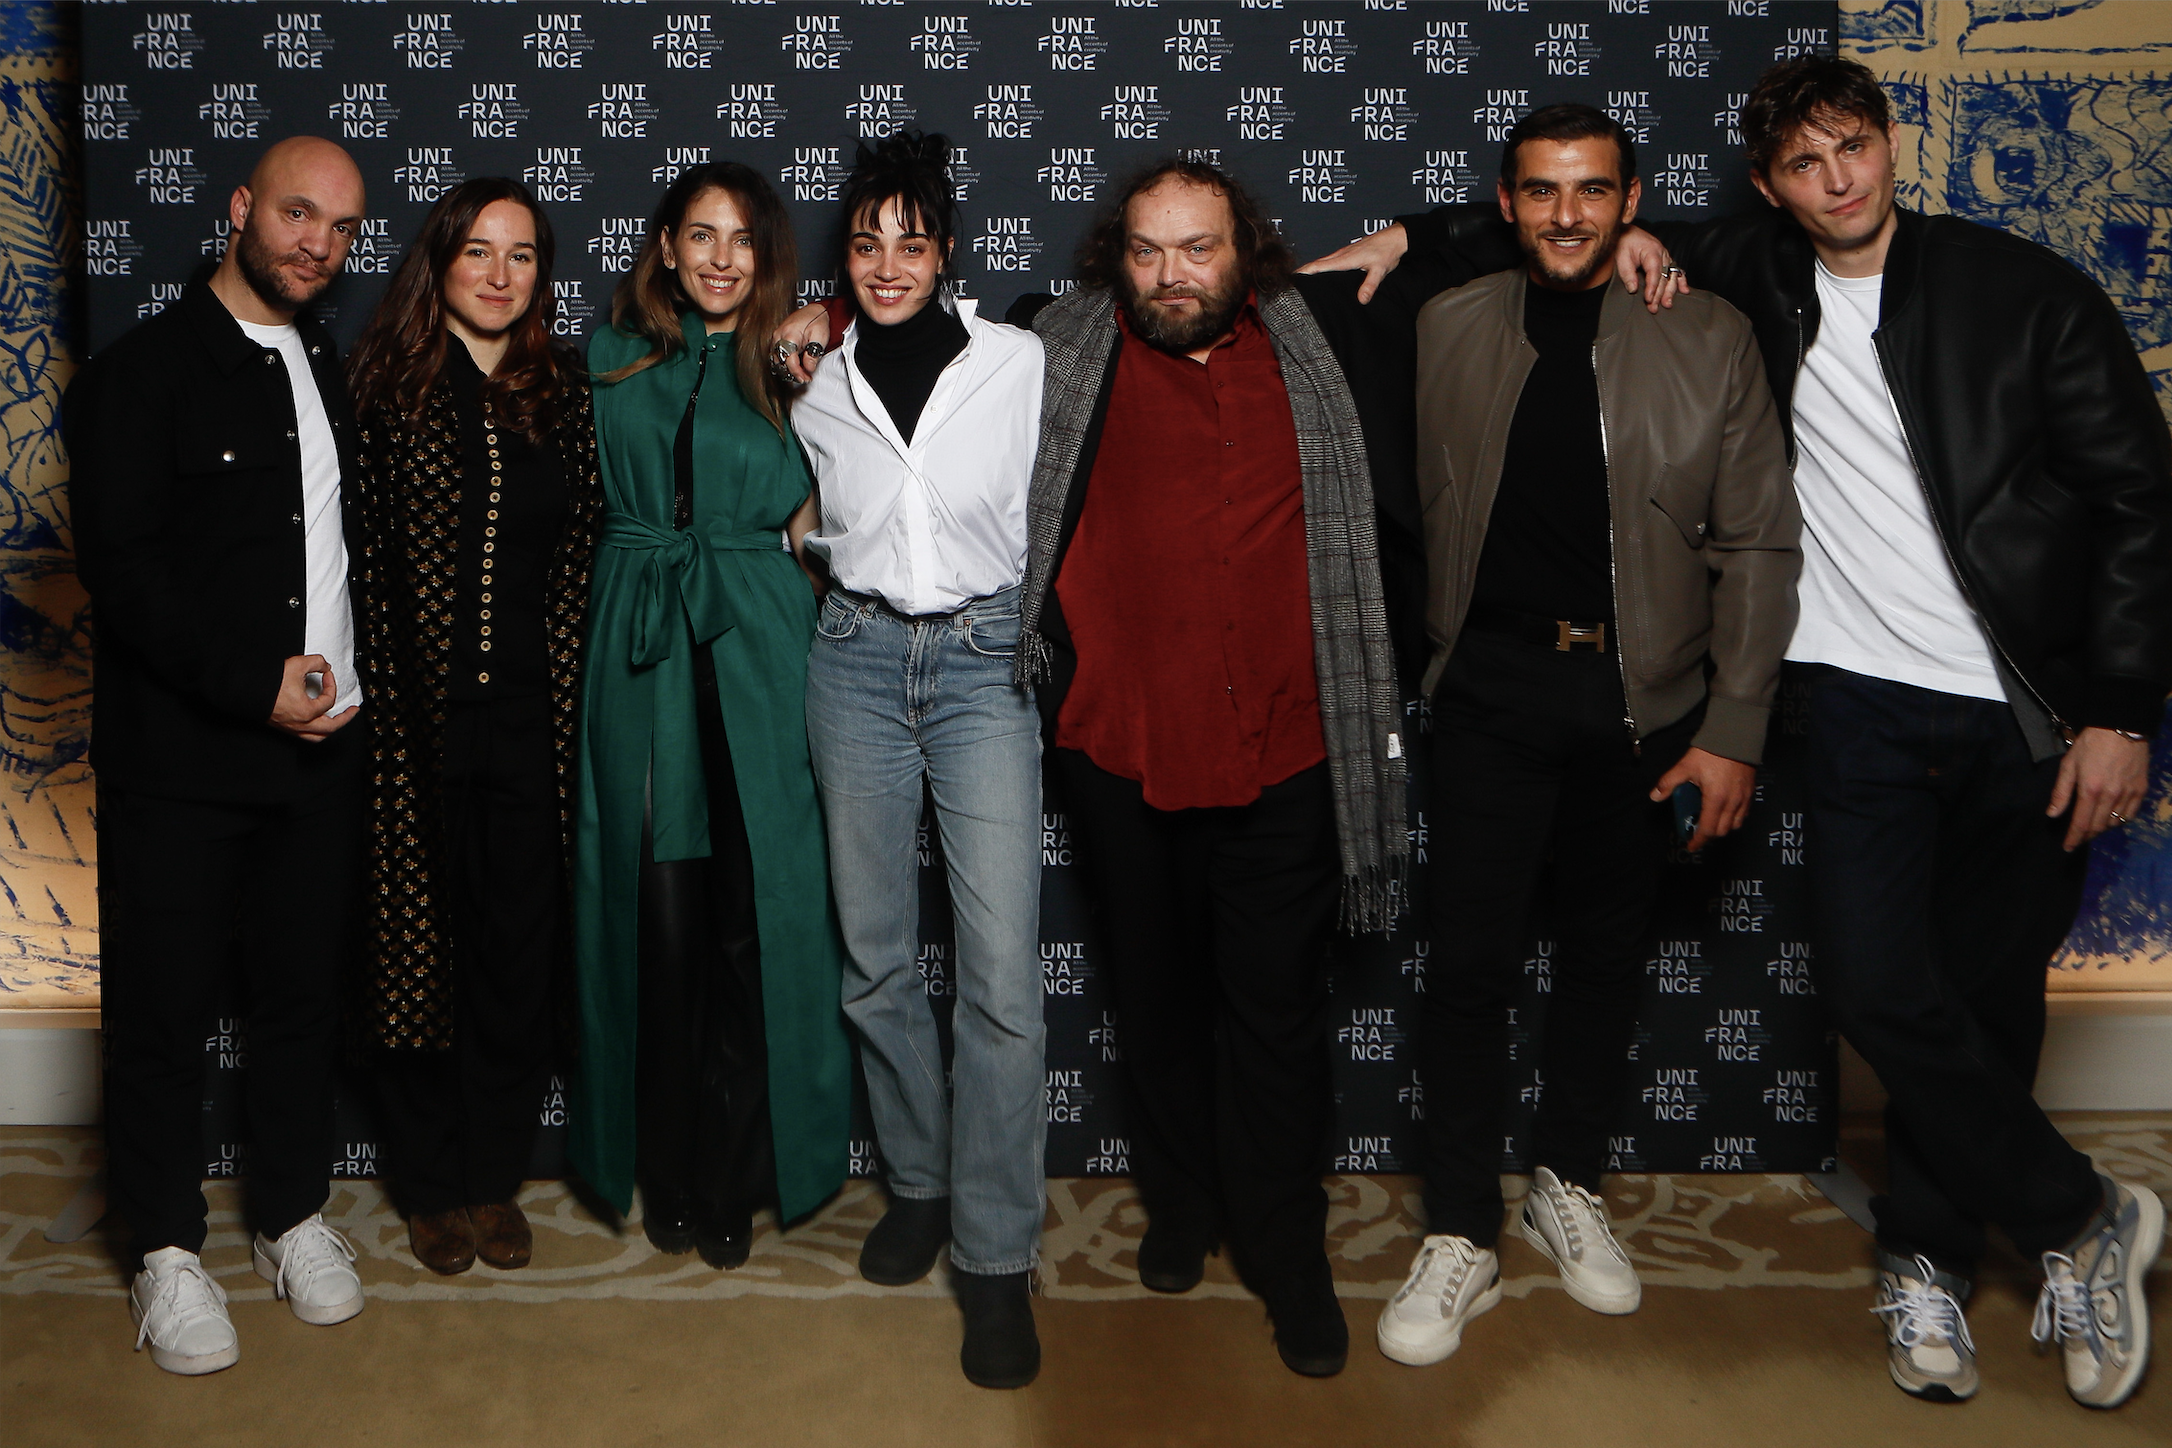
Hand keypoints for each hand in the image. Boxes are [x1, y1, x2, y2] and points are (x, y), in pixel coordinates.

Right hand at [268, 653, 354, 741]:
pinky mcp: (283, 727)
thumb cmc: (269, 681)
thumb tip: (325, 666)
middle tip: (353, 711)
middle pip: (331, 727)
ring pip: (318, 736)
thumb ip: (316, 662)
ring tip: (337, 722)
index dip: (331, 684)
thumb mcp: (297, 665)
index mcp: (306, 712)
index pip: (329, 700)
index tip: (326, 673)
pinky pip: (305, 736)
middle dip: (345, 718)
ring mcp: (291, 728)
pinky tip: (317, 723)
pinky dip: (316, 731)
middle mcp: (300, 724)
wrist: (244, 689)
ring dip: (330, 729)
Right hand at [771, 302, 833, 385]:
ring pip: (776, 359)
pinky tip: (795, 365)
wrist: (814, 310)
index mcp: (790, 334)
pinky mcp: (776, 339)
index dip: (797, 372)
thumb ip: (813, 354)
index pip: (789, 360)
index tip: (805, 378)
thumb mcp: (820, 338)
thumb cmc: (817, 320)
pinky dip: (784, 362)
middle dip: (792, 372)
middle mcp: (779, 335)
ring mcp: (776, 337)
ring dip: (787, 368)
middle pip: (780, 361)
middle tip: (805, 377)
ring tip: (801, 372)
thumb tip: (808, 368)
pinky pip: (777, 354)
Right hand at [1295, 223, 1408, 303]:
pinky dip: (1320, 266)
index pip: (1320, 266)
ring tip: (1299, 279)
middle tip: (1289, 282)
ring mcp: (1343, 252)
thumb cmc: (1387, 252)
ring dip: (1310, 268)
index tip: (1292, 278)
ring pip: (1322, 261)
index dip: (1305, 272)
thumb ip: (1369, 285)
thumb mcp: (1379, 271)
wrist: (1395, 238)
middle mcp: (1341, 254)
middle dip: (1302, 271)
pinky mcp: (1348, 253)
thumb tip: (1361, 300)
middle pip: (1317, 263)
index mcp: (1345, 259)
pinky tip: (1319, 273)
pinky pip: (1329, 260)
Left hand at [1614, 227, 1688, 312]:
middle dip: (1660, 294)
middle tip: (1654, 308)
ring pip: (1672, 275)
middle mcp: (1662, 253)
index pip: (1654, 272)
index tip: (1648, 300)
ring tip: (1667, 304)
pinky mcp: (1666, 259)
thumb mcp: (1621, 258)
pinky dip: (1681, 281)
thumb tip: (1633, 289)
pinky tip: (1684, 291)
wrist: (1627, 233)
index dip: (1652, 288)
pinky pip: (1676, 271)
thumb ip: (1627, 274)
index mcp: (1652, 251)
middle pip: (1664, 277)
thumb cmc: (1624, 244)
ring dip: (1670, 291)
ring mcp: (1666, 256)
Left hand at [1650, 746, 1755, 853]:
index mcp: (1716, 799)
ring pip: (1736, 824)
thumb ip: (1668, 783)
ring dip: (1723, 828)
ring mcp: (1744, 798)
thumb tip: (1655, 796)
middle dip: (1709, 835)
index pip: (1708, 829)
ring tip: (1710, 821)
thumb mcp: (1685, 766)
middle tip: (1697, 831)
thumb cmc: (1711, 752)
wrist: (1736, 736)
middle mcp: (1733, 802)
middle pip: (1722, 831)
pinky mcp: (1751, 792)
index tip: (1691, 845)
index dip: (1698, 841)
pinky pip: (1744, 813)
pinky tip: (1725, 811)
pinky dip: (1734, 818)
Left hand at [2049, 726, 2150, 850]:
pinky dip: (2119, 820)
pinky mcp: (2141, 790)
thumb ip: (2061, 792)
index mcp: (2091, 790)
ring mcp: (2129, 794)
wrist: (2121, 727)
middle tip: (2078, 839)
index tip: (2067, 847)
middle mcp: (2111, 796)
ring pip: (2115, 823)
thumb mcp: (2068, 765)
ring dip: (2102, 829)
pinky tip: (2111, 818)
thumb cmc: (2090, 744)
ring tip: (2092, 827)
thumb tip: (2052, 814)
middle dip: (2086, 836)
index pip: (2081, 823)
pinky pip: (2130, 814)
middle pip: (2098, 827)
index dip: (2074, 838)